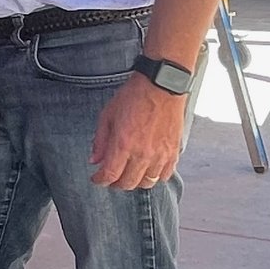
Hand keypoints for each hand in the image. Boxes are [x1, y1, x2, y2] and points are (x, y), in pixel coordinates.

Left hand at [89, 74, 185, 189]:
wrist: (161, 85)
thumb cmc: (134, 96)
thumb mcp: (108, 114)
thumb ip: (100, 140)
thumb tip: (95, 159)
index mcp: (123, 144)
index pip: (110, 175)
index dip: (100, 180)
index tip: (96, 178)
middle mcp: (143, 154)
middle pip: (128, 183)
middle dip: (116, 183)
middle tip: (111, 178)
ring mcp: (160, 155)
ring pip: (147, 182)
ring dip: (135, 182)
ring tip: (129, 174)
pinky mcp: (174, 152)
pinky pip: (165, 175)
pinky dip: (155, 177)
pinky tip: (148, 170)